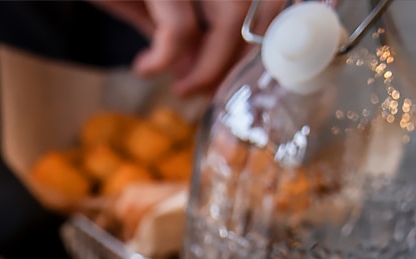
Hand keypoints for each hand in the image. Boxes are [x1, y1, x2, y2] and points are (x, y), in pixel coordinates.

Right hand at [92, 0, 276, 97]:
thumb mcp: (153, 6)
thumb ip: (181, 31)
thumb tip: (197, 72)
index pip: (271, 0)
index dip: (268, 40)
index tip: (242, 79)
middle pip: (257, 7)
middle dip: (241, 60)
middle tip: (212, 93)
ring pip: (231, 18)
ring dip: (211, 67)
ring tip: (183, 90)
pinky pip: (179, 28)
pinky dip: (165, 59)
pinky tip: (144, 68)